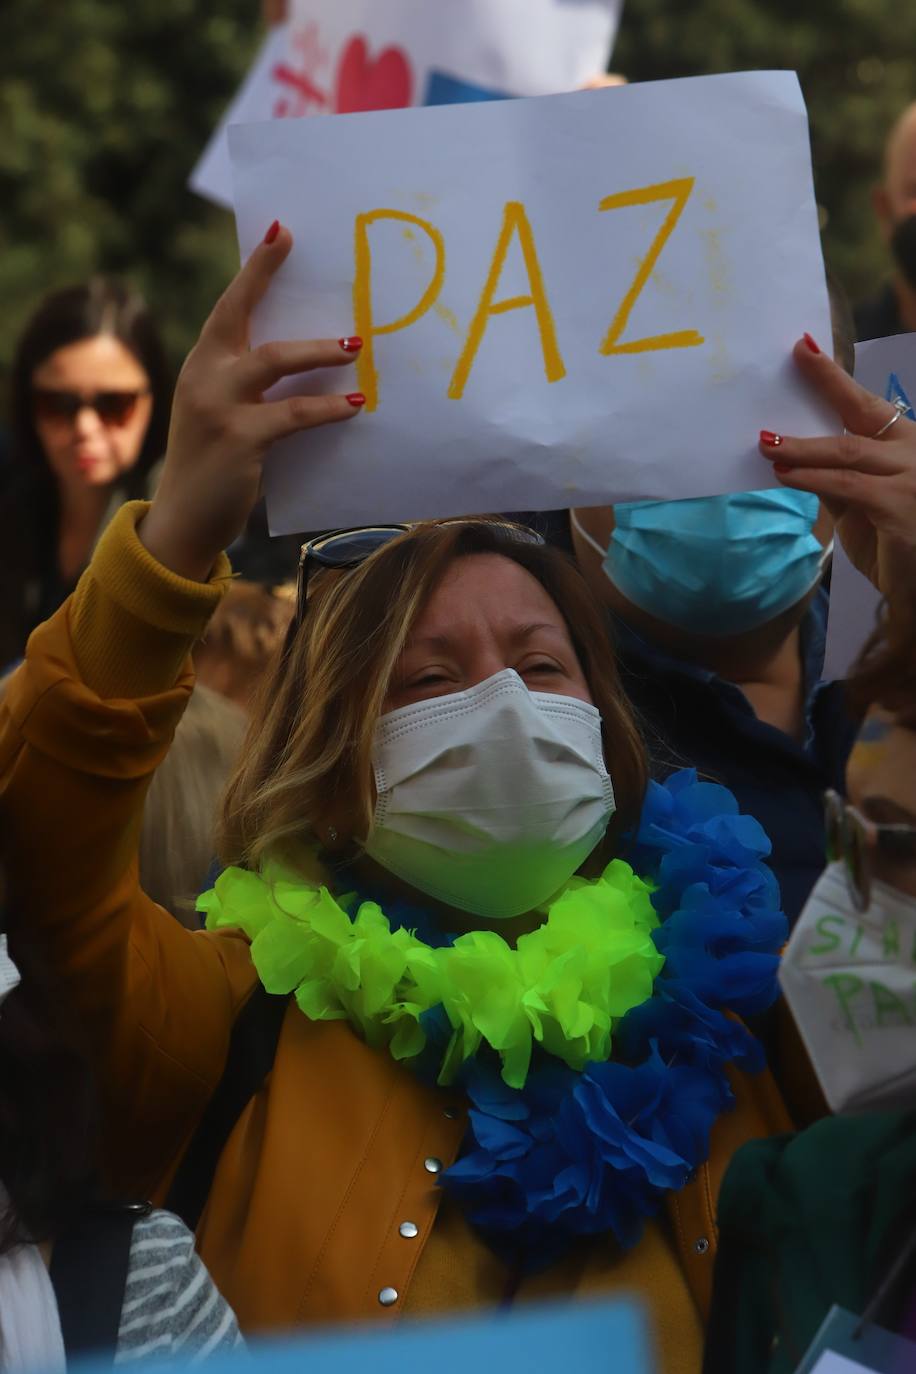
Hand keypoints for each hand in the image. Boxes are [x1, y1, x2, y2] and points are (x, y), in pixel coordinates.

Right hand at [140, 223, 361, 580]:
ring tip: (354, 348)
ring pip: (274, 361)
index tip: (280, 232)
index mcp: (201, 366)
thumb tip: (311, 358)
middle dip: (269, 277)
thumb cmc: (213, 466)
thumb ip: (250, 386)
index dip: (255, 270)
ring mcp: (218, 407)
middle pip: (241, 316)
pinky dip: (327, 408)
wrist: (183, 520)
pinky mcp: (240, 438)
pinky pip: (294, 414)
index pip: (229, 307)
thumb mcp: (222, 414)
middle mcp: (203, 377)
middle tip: (307, 256)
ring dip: (319, 352)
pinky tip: (353, 404)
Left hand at [759, 336, 915, 609]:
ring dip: (803, 447)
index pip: (868, 405)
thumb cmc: (898, 548)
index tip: (805, 349)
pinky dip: (811, 479)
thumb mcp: (865, 508)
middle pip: (861, 414)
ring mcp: (914, 477)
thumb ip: (840, 480)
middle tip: (790, 362)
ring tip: (768, 444)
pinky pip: (847, 486)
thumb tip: (798, 461)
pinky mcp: (901, 507)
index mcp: (908, 446)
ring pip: (848, 451)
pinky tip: (786, 476)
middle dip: (823, 386)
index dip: (835, 378)